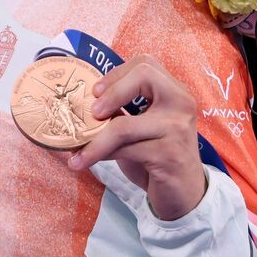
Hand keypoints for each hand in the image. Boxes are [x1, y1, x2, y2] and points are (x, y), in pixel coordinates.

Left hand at [67, 56, 208, 219]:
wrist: (183, 192)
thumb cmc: (155, 155)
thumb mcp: (138, 128)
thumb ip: (119, 110)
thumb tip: (75, 102)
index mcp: (174, 92)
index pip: (145, 64)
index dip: (116, 74)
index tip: (95, 92)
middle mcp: (181, 104)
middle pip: (144, 76)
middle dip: (111, 92)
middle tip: (92, 113)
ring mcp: (178, 129)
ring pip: (124, 124)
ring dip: (93, 140)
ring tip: (74, 153)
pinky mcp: (169, 155)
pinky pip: (124, 150)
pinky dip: (99, 155)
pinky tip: (84, 161)